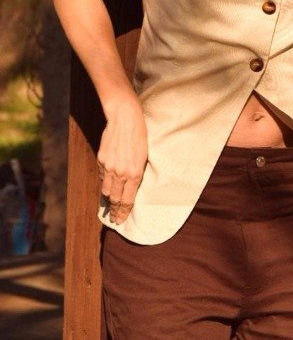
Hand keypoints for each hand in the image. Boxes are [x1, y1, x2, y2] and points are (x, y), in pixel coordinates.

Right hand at [97, 95, 147, 224]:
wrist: (125, 119)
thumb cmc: (140, 136)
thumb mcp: (144, 157)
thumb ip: (136, 173)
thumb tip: (130, 185)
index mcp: (135, 173)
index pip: (127, 200)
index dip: (123, 212)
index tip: (121, 220)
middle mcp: (121, 173)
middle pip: (115, 198)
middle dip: (115, 211)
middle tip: (114, 220)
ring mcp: (109, 167)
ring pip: (106, 190)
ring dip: (108, 200)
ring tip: (109, 208)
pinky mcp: (101, 160)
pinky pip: (102, 176)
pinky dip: (104, 182)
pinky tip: (106, 186)